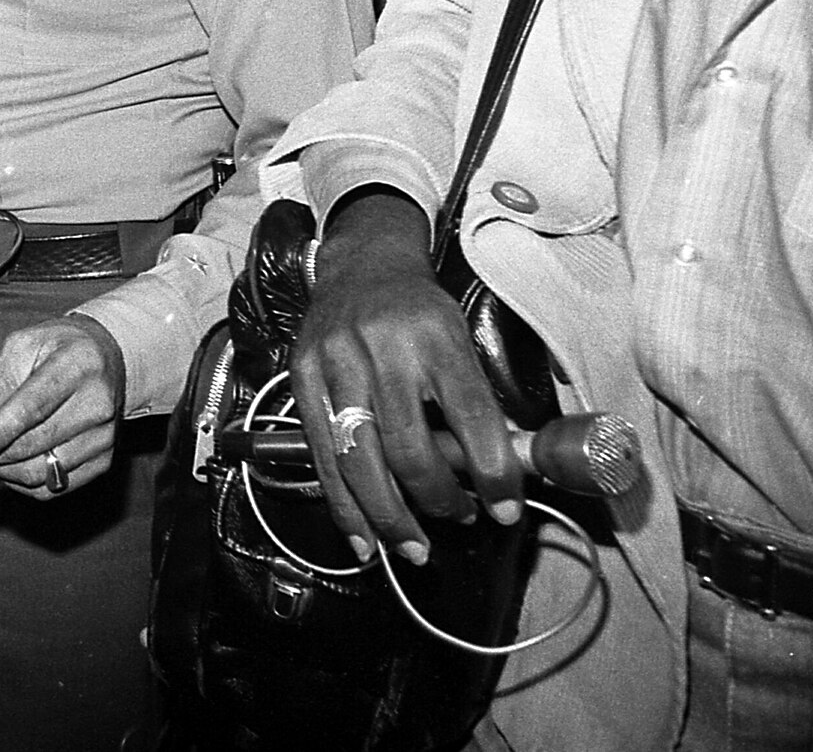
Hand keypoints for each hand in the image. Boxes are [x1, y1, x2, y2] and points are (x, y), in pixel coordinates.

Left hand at [0, 317, 120, 497]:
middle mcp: (97, 405)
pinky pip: (52, 488)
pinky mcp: (103, 461)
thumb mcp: (26, 342)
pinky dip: (20, 481)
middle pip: (32, 444)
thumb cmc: (58, 347)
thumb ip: (0, 377)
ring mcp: (104, 438)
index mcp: (77, 366)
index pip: (33, 407)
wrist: (109, 359)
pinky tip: (4, 462)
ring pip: (39, 473)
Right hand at [290, 189, 524, 565]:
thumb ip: (476, 402)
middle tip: (458, 520)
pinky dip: (343, 505)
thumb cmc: (421, 311)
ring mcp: (336, 364)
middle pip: (408, 447)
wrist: (361, 263)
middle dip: (437, 500)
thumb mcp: (461, 339)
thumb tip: (502, 476)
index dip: (494, 474)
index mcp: (436, 336)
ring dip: (389, 517)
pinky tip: (362, 539)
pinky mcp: (303, 378)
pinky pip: (322, 455)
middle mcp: (383, 349)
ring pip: (360, 459)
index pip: (472, 417)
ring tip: (413, 549)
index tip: (508, 512)